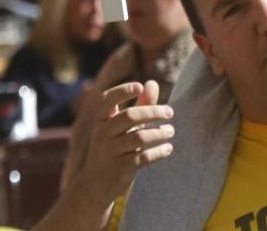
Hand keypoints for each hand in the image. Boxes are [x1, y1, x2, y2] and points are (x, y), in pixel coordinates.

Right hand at [82, 80, 173, 204]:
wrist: (96, 183)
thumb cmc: (113, 146)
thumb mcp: (122, 126)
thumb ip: (139, 105)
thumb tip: (152, 83)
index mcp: (101, 120)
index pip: (107, 100)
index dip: (122, 91)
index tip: (139, 87)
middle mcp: (103, 134)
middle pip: (129, 116)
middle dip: (152, 112)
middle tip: (170, 112)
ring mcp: (111, 152)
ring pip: (139, 138)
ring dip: (159, 132)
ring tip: (171, 131)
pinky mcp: (121, 168)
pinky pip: (144, 157)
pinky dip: (159, 151)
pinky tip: (168, 148)